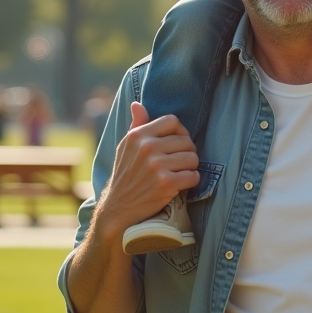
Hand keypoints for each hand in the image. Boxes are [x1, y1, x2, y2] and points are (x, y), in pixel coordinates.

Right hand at [98, 103, 199, 232]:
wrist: (118, 208)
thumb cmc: (125, 175)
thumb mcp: (125, 147)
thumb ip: (136, 125)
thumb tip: (137, 104)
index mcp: (138, 135)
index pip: (172, 121)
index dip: (180, 132)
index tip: (177, 144)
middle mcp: (147, 147)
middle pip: (186, 140)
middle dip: (187, 152)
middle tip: (179, 163)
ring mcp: (156, 166)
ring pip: (193, 158)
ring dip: (191, 167)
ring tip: (180, 173)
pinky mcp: (166, 184)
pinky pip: (193, 176)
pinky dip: (191, 181)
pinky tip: (181, 184)